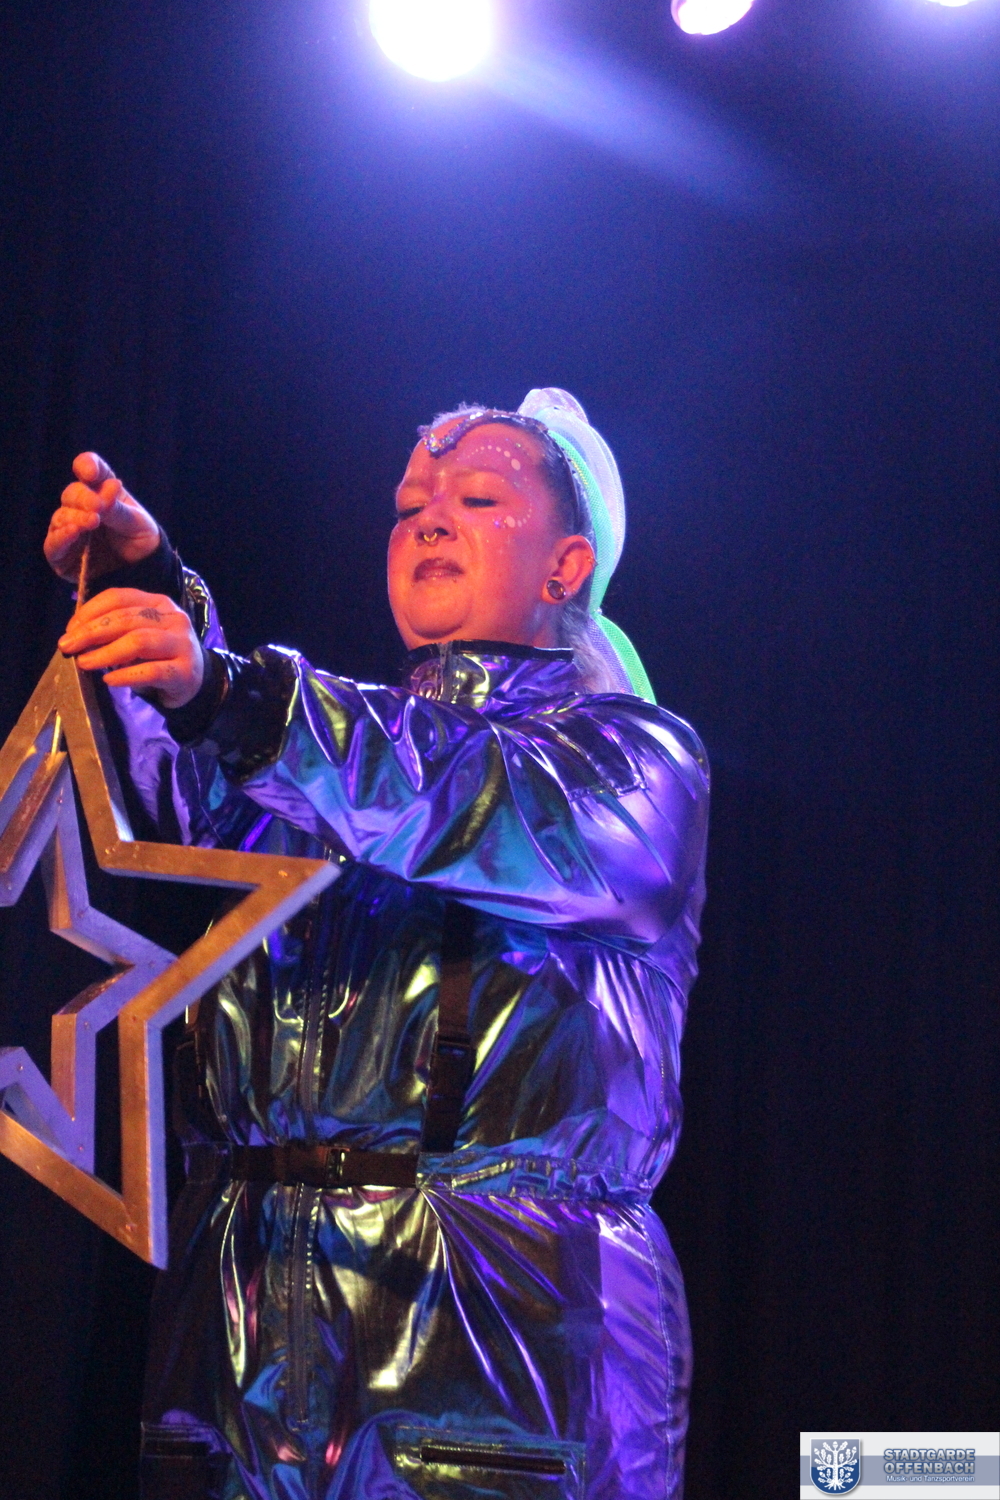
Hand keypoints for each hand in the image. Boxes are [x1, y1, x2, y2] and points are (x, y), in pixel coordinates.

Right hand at [45, 453, 160, 581]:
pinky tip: (73, 532)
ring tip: (92, 521)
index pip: (89, 469)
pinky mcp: (62, 554)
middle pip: (72, 494)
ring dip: (74, 517)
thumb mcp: (137, 523)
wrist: (144, 571)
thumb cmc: (141, 540)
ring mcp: (69, 529)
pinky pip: (53, 544)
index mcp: (101, 491)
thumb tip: (106, 488)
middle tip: (98, 507)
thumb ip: (118, 509)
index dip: (87, 465)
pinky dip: (61, 537)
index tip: (90, 472)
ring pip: (61, 517)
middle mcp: (81, 507)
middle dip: (83, 498)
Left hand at [59, 589, 204, 709]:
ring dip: (106, 653)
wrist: (194, 681)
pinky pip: (151, 671)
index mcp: (159, 603)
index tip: (70, 630)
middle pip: (126, 619)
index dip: (90, 612)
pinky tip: (109, 679)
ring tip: (84, 663)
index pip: (119, 598)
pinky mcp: (185, 672)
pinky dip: (126, 675)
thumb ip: (114, 629)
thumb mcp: (138, 633)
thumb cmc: (158, 655)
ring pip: (139, 642)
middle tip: (68, 647)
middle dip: (91, 632)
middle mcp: (174, 618)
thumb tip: (75, 634)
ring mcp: (182, 644)